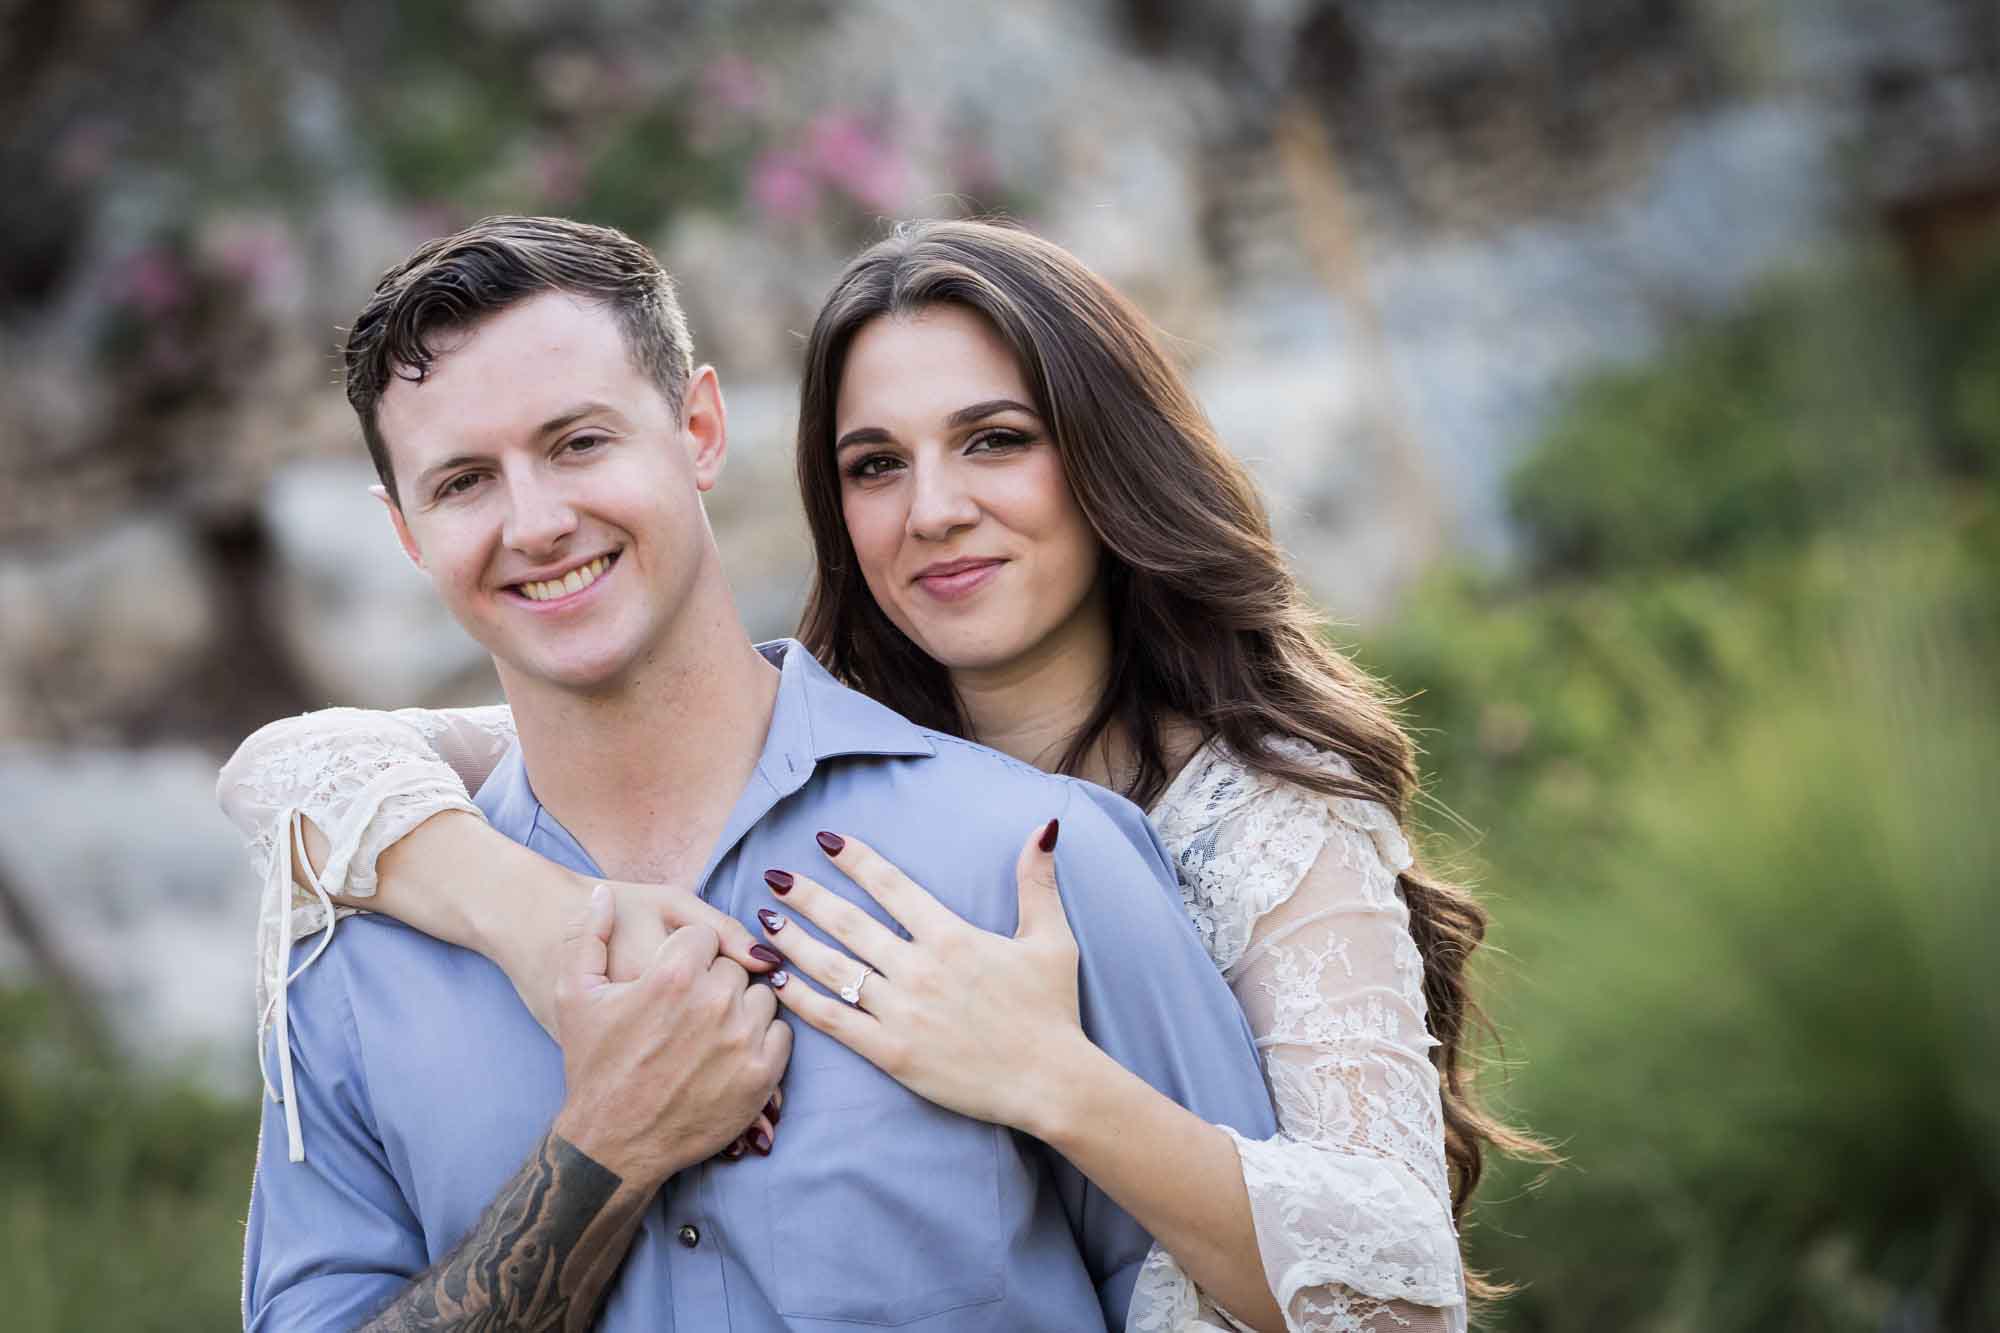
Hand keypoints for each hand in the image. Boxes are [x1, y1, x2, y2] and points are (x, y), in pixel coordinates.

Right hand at [551, 885, 791, 1187]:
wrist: (612, 1141)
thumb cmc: (593, 1065)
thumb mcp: (574, 994)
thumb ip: (588, 935)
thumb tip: (602, 894)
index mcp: (672, 975)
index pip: (705, 936)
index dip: (688, 954)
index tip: (674, 976)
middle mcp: (713, 1002)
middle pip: (735, 966)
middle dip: (716, 980)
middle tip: (690, 1008)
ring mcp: (742, 1039)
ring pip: (763, 996)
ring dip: (743, 1007)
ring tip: (711, 1029)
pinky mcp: (761, 1074)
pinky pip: (781, 1033)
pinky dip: (761, 1038)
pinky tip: (730, 1051)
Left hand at [754, 821, 1088, 1135]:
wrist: (1050, 1081)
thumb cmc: (1052, 1010)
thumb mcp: (1051, 938)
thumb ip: (1038, 881)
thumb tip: (1046, 826)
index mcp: (952, 937)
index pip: (891, 886)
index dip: (856, 860)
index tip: (826, 841)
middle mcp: (919, 970)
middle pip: (849, 923)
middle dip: (807, 896)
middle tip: (774, 876)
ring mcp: (901, 1013)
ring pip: (833, 969)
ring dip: (794, 942)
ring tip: (764, 922)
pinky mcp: (891, 1053)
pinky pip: (835, 1022)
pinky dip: (802, 1001)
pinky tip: (779, 982)